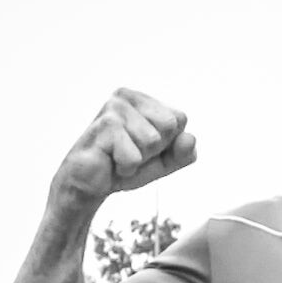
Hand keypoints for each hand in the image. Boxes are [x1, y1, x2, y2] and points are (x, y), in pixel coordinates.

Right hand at [52, 88, 196, 208]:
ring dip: (138, 159)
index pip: (180, 119)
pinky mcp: (103, 126)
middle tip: (130, 153)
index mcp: (143, 100)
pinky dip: (125, 167)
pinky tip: (109, 161)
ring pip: (152, 140)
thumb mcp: (164, 162)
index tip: (145, 149)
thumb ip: (183, 153)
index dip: (167, 142)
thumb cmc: (126, 166)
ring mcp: (113, 108)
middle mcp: (127, 97)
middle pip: (169, 126)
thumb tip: (190, 138)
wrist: (91, 185)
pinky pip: (133, 156)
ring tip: (119, 157)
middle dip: (153, 150)